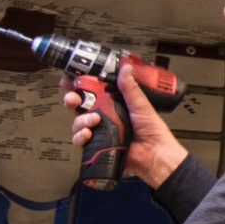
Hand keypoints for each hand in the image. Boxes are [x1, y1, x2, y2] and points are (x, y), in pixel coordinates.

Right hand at [63, 64, 187, 186]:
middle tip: (72, 98)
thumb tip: (126, 68)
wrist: (154, 154)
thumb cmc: (152, 130)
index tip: (70, 80)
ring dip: (81, 120)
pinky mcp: (97, 146)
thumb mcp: (140, 105)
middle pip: (79, 106)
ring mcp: (100, 132)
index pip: (92, 92)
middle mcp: (104, 117)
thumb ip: (130, 88)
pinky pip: (80, 141)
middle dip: (72, 100)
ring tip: (94, 120)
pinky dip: (80, 137)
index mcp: (114, 104)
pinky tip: (88, 134)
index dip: (79, 86)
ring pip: (78, 123)